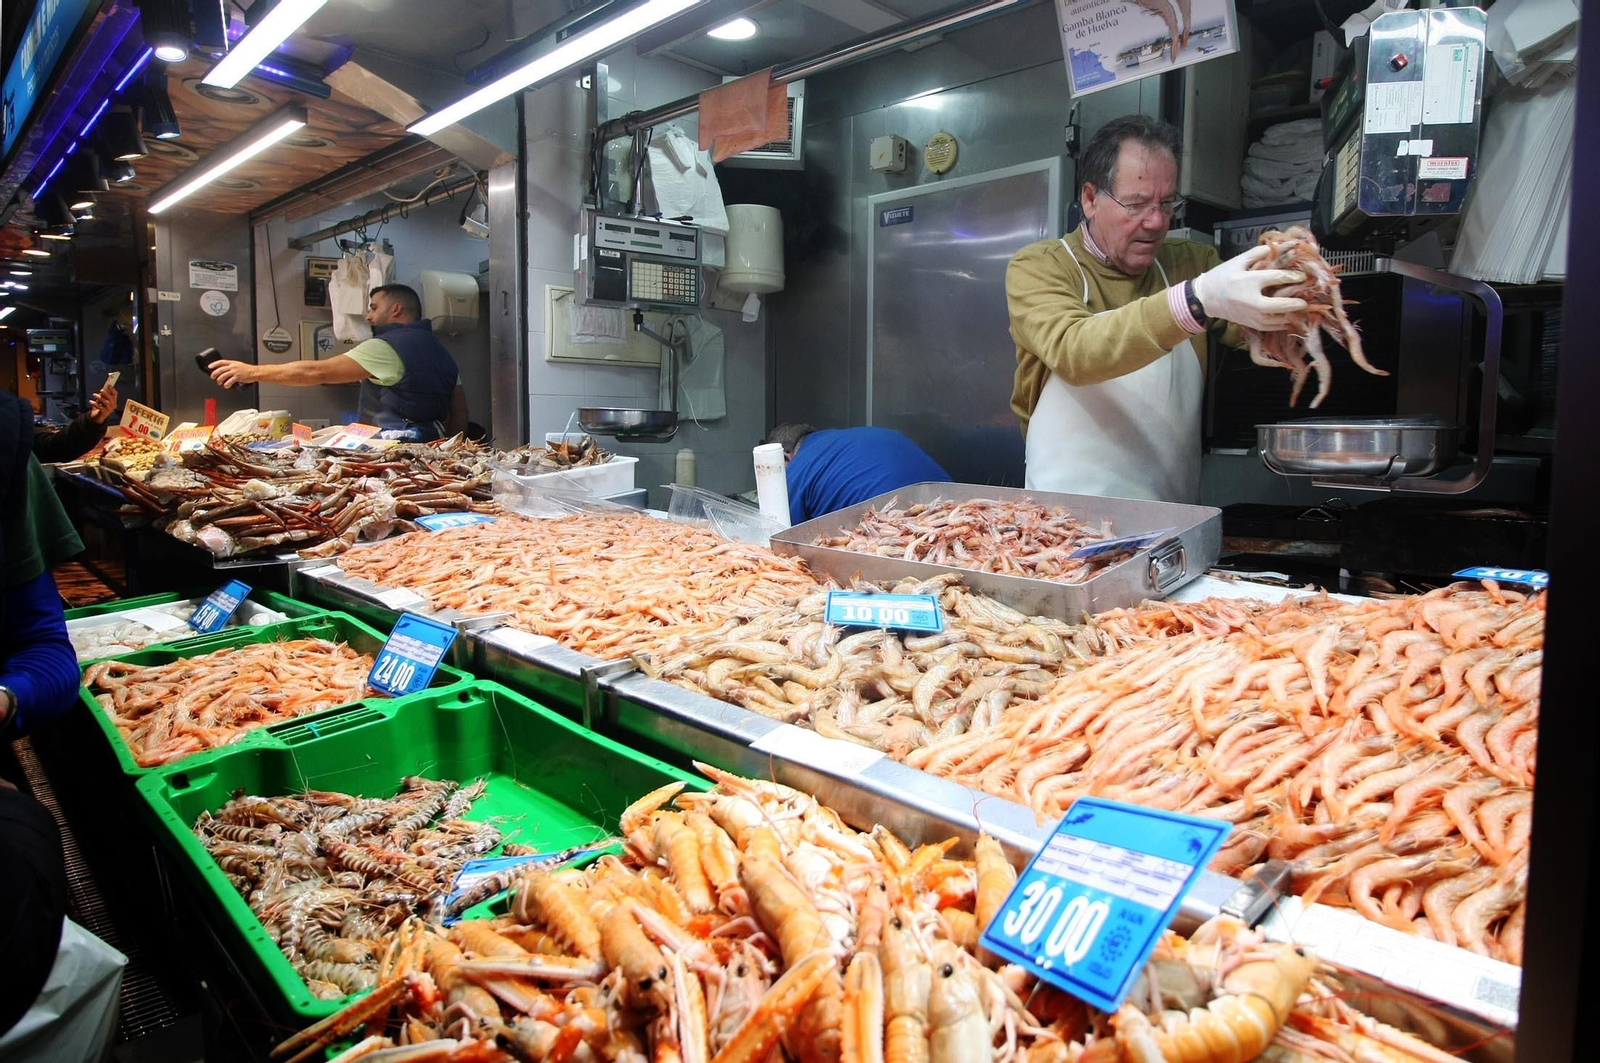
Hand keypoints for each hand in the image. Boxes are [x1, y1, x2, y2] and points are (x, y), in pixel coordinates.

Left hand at [88, 382, 117, 422]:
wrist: (98, 417)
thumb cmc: (100, 407)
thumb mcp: (102, 400)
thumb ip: (103, 395)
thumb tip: (103, 389)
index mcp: (113, 401)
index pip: (115, 394)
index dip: (112, 390)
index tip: (109, 385)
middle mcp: (113, 405)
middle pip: (111, 398)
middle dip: (106, 393)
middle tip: (101, 390)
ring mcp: (109, 409)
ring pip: (106, 402)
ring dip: (99, 397)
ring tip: (94, 394)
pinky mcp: (104, 413)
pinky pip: (100, 407)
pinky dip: (95, 403)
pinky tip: (91, 402)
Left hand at [210, 360, 258, 387]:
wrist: (255, 372)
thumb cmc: (247, 369)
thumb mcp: (238, 365)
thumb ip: (231, 366)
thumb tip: (224, 370)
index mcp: (232, 363)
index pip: (221, 362)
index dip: (214, 364)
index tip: (209, 367)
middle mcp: (233, 366)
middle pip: (220, 369)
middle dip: (214, 373)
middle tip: (212, 377)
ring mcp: (235, 372)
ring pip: (223, 375)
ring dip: (219, 380)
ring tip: (219, 382)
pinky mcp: (238, 377)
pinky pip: (229, 381)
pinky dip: (226, 384)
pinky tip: (226, 386)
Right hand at [1191, 246, 1308, 331]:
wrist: (1204, 298)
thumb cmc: (1221, 278)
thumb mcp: (1237, 261)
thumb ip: (1256, 253)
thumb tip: (1274, 248)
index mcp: (1250, 281)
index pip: (1277, 278)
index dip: (1293, 276)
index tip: (1303, 276)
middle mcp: (1252, 301)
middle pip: (1279, 305)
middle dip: (1294, 304)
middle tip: (1305, 303)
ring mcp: (1250, 315)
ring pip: (1275, 320)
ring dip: (1290, 317)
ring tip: (1300, 313)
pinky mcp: (1249, 323)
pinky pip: (1269, 327)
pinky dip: (1280, 325)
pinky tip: (1288, 321)